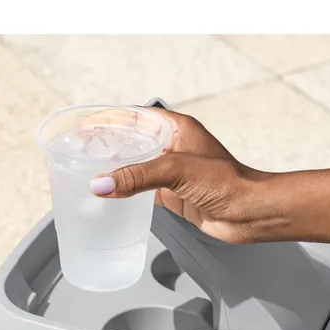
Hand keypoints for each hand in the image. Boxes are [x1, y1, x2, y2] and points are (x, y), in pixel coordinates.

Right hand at [90, 107, 278, 244]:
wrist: (250, 212)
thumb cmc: (227, 182)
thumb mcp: (176, 171)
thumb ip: (137, 176)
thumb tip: (101, 184)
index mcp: (176, 128)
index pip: (133, 116)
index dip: (107, 120)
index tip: (83, 127)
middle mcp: (173, 147)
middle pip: (131, 140)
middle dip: (106, 144)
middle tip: (79, 151)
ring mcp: (172, 171)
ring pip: (135, 166)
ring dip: (114, 169)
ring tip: (87, 172)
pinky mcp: (173, 193)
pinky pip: (142, 189)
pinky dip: (125, 191)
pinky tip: (110, 195)